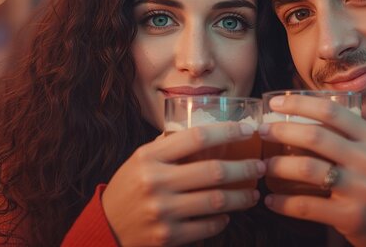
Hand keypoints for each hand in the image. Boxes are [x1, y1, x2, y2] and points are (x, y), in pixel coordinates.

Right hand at [102, 121, 264, 245]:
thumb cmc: (129, 188)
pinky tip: (227, 215)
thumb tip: (205, 129)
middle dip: (245, 168)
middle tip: (260, 166)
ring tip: (252, 193)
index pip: (197, 137)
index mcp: (149, 157)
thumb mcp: (140, 160)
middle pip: (214, 170)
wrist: (104, 228)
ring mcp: (162, 211)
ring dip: (241, 197)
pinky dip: (222, 220)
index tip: (247, 130)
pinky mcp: (168, 236)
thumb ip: (168, 146)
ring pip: (216, 201)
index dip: (227, 132)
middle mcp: (156, 181)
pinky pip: (207, 226)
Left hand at [258, 95, 365, 245]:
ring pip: (305, 169)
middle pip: (314, 136)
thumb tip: (316, 118)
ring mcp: (360, 190)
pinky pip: (305, 207)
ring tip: (264, 167)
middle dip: (280, 130)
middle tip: (262, 130)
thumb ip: (358, 137)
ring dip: (277, 166)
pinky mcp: (351, 218)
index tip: (275, 101)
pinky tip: (272, 201)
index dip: (299, 103)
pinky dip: (282, 204)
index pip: (332, 111)